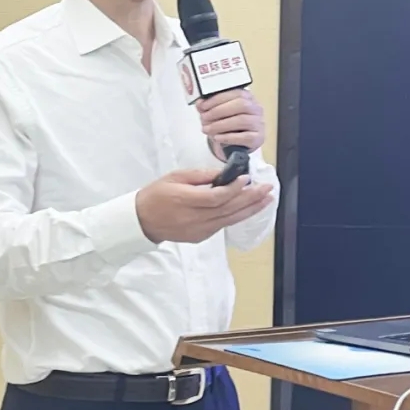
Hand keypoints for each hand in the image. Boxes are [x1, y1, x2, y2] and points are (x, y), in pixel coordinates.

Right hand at [135, 168, 274, 243]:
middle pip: (228, 209)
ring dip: (250, 209)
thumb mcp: (175, 177)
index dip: (235, 189)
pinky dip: (237, 216)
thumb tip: (224, 173)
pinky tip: (248, 208)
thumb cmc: (157, 195)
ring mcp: (198, 230)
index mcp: (186, 201)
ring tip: (266, 200)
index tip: (247, 179)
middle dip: (251, 198)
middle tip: (268, 189)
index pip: (217, 197)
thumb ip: (200, 175)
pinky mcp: (200, 237)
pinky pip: (222, 225)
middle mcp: (195, 218)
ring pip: (230, 220)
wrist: (142, 221)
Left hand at [196, 89, 265, 159]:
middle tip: (204, 118)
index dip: (218, 99)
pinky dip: (228, 137)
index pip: (236, 93)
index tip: (203, 106)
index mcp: (248, 98)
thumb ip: (208, 107)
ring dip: (221, 125)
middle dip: (219, 111)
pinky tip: (217, 138)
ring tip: (207, 129)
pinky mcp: (258, 138)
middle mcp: (256, 109)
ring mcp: (259, 124)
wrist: (238, 144)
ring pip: (242, 120)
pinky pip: (245, 137)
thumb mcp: (217, 113)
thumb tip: (200, 103)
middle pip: (241, 105)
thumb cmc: (229, 125)